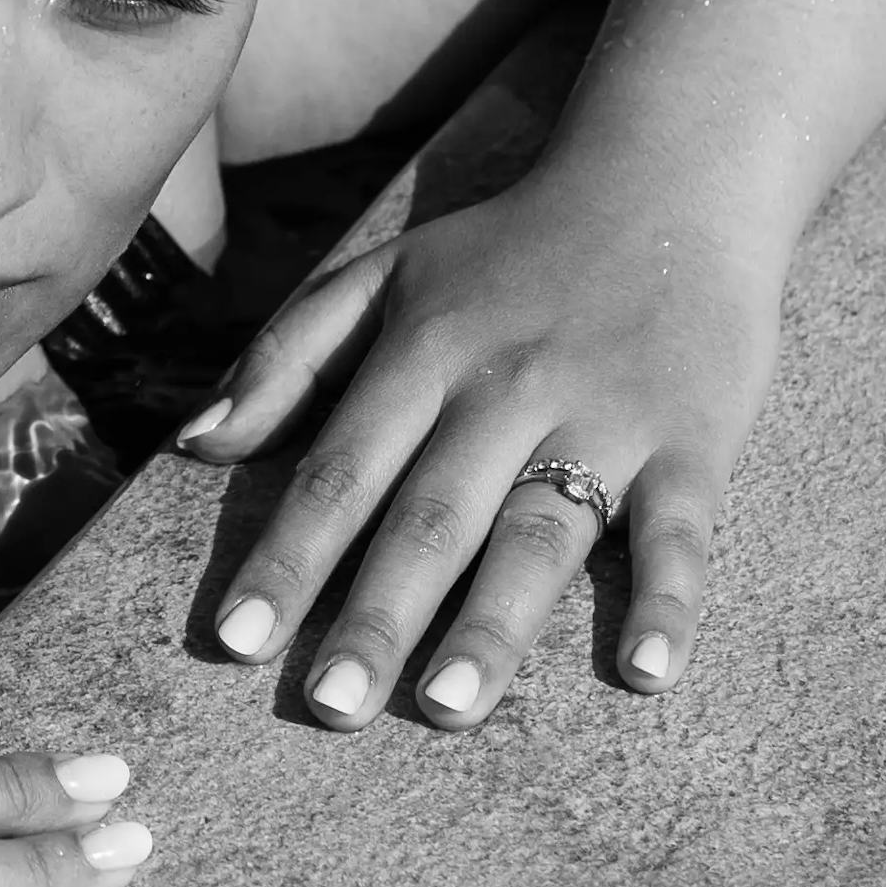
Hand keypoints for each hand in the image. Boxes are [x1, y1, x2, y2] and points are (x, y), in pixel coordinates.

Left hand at [173, 155, 784, 730]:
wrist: (672, 178)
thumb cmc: (507, 250)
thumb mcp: (382, 275)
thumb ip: (286, 359)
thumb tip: (192, 447)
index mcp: (422, 352)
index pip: (339, 471)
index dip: (285, 558)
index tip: (234, 644)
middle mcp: (506, 388)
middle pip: (431, 515)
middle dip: (376, 614)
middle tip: (328, 708)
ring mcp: (605, 415)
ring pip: (540, 530)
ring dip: (494, 622)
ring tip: (447, 708)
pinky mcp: (694, 438)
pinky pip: (680, 530)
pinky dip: (668, 599)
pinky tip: (646, 673)